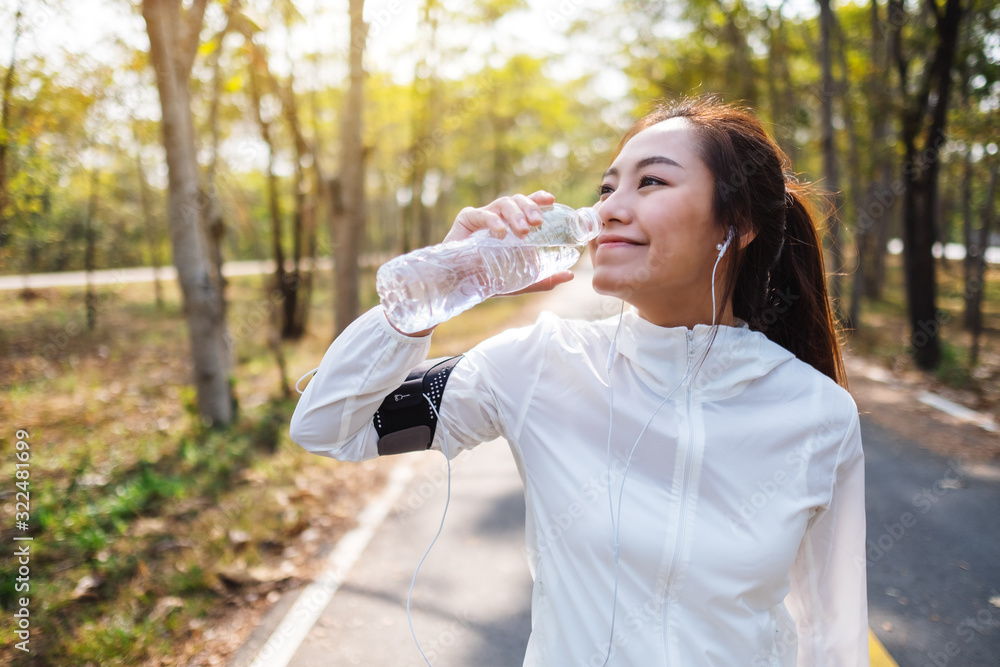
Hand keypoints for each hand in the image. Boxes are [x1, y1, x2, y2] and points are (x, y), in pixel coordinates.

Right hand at [446, 190, 575, 295]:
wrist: (459, 285)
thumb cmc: (489, 278)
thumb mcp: (521, 280)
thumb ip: (544, 278)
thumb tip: (569, 275)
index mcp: (511, 224)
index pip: (527, 205)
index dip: (538, 199)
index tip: (551, 200)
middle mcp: (498, 216)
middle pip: (517, 201)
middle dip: (530, 208)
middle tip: (538, 223)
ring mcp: (482, 215)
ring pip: (503, 203)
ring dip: (516, 214)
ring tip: (523, 231)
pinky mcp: (466, 219)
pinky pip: (481, 214)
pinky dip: (493, 221)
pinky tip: (500, 232)